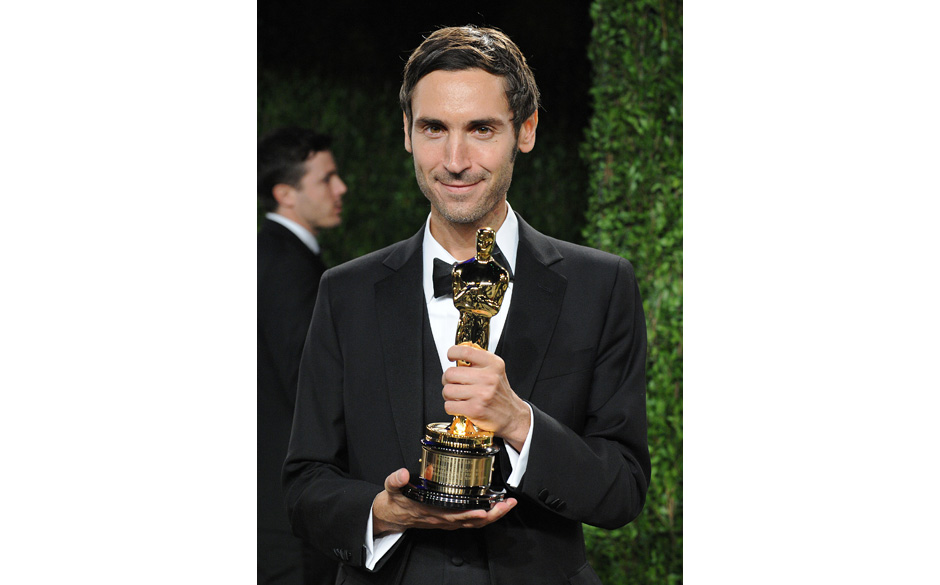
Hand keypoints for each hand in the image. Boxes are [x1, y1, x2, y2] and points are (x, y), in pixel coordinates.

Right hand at [372, 468, 516, 536]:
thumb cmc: (395, 502)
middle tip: (507, 504)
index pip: (454, 515)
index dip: (470, 514)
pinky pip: (472, 521)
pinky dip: (486, 516)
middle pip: (472, 521)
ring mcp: (448, 521)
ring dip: (493, 515)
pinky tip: (495, 507)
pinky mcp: (450, 519)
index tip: (483, 509)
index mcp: (431, 511)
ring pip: (475, 523)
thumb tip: (403, 474)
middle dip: (492, 514)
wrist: (391, 516)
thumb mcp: (391, 489)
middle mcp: (443, 519)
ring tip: (508, 505)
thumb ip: (396, 480)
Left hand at [443, 344, 530, 450]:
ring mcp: (482, 394)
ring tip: (458, 396)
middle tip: (454, 383)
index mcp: (493, 364)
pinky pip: (449, 405)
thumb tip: (455, 357)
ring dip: (449, 395)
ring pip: (447, 390)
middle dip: (447, 380)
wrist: (511, 415)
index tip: (451, 357)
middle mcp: (488, 378)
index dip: (453, 353)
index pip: (466, 351)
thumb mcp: (495, 371)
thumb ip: (477, 362)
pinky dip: (451, 407)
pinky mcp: (475, 409)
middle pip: (451, 373)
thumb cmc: (499, 393)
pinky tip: (460, 406)